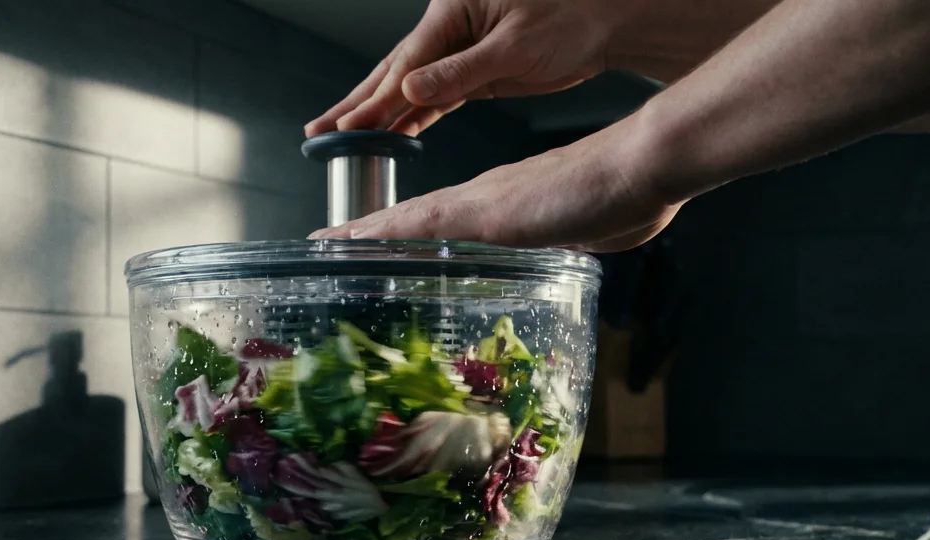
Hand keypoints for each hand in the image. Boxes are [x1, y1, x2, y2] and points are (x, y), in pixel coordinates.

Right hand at [305, 0, 628, 137]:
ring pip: (408, 86)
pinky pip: (433, 97)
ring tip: (340, 136)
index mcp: (454, 9)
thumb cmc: (573, 17)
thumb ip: (461, 73)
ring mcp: (460, 49)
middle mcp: (450, 26)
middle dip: (357, 104)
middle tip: (319, 131)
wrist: (610, 20)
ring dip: (376, 114)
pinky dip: (410, 118)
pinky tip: (388, 135)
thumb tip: (411, 92)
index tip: (349, 127)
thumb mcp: (515, 48)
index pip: (405, 62)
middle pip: (393, 71)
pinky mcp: (474, 70)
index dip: (374, 98)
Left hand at [309, 115, 685, 251]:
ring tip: (325, 240)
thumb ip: (574, 241)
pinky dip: (381, 231)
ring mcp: (482, 202)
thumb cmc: (630, 196)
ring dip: (366, 231)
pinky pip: (420, 222)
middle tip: (331, 240)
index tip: (378, 242)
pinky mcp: (485, 211)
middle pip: (416, 217)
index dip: (409, 231)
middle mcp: (485, 198)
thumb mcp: (592, 233)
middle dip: (374, 230)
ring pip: (408, 218)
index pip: (446, 220)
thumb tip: (577, 248)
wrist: (644, 166)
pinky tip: (351, 240)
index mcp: (506, 204)